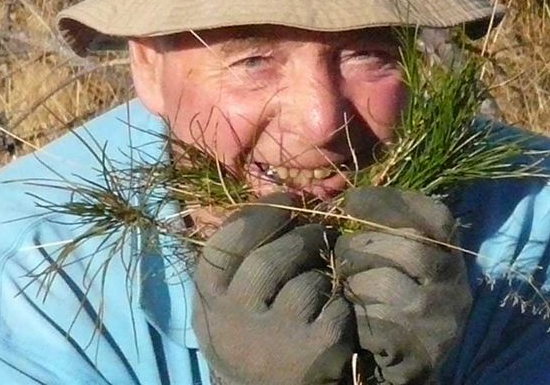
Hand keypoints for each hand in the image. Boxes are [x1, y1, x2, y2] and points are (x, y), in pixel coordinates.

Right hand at [192, 193, 357, 384]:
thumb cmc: (251, 335)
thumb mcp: (227, 302)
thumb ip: (236, 259)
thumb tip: (275, 200)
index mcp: (209, 303)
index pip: (225, 246)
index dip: (260, 214)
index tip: (287, 197)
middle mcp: (234, 323)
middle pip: (269, 260)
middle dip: (301, 237)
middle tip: (320, 230)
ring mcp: (274, 340)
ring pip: (307, 282)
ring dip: (321, 272)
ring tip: (323, 276)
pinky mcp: (314, 351)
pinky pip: (334, 305)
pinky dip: (339, 301)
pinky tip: (333, 311)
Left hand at [334, 188, 472, 384]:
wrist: (412, 365)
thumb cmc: (398, 304)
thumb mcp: (407, 267)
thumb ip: (390, 234)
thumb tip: (347, 198)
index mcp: (453, 259)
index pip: (437, 217)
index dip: (392, 202)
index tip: (351, 200)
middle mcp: (454, 287)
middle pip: (410, 248)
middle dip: (362, 245)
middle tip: (339, 253)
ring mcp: (439, 321)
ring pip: (386, 284)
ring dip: (352, 282)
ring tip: (343, 287)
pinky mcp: (418, 352)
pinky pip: (373, 322)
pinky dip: (352, 315)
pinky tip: (348, 315)